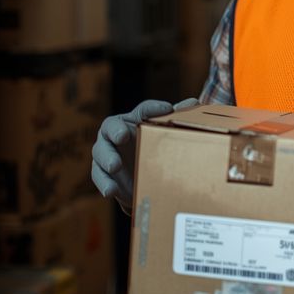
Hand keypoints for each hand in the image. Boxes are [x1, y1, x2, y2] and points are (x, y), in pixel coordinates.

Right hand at [91, 97, 197, 212]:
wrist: (140, 179)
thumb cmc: (153, 150)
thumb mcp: (166, 137)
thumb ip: (178, 119)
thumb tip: (193, 102)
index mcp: (135, 120)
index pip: (144, 110)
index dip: (154, 109)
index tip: (167, 109)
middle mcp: (116, 132)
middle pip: (111, 127)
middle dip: (116, 131)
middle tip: (123, 136)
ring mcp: (106, 152)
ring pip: (101, 152)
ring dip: (107, 159)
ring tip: (115, 166)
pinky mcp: (102, 172)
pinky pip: (100, 177)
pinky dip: (105, 184)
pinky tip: (111, 191)